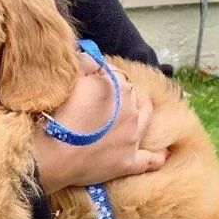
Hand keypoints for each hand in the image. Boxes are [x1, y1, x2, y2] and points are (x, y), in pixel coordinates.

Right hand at [31, 50, 166, 192]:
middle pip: (131, 95)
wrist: (54, 155)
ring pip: (145, 119)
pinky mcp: (129, 162)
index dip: (103, 76)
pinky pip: (150, 160)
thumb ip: (85, 63)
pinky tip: (164, 154)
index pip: (115, 75)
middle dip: (121, 95)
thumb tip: (91, 56)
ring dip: (145, 111)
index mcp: (118, 87)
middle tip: (105, 99)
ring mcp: (132, 137)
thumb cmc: (57, 115)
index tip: (93, 79)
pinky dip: (158, 156)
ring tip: (144, 107)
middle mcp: (131, 110)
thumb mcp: (70, 79)